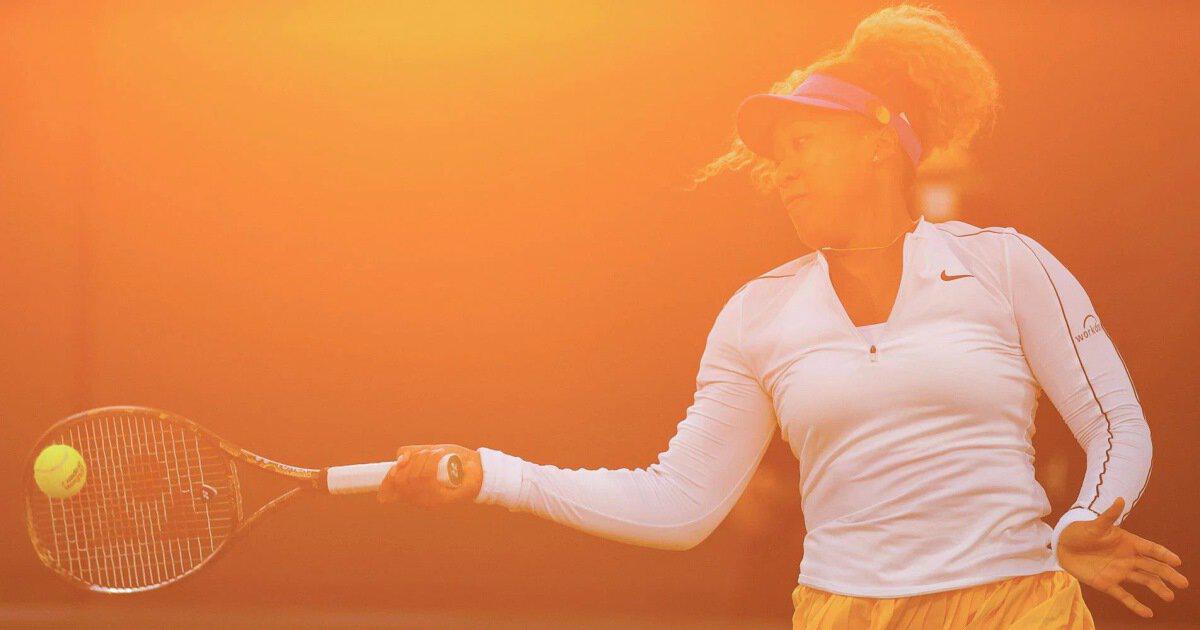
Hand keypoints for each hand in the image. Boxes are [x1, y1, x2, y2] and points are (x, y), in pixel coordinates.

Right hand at [377, 444, 482, 507]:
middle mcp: (418, 499)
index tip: (401, 462)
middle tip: (428, 453)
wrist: (477, 468)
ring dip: (425, 459)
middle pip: (401, 480)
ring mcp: (429, 501)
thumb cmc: (452, 460)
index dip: (388, 477)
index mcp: (411, 491)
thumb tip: (398, 460)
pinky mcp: (441, 500)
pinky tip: (442, 455)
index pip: (389, 490)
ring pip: (415, 477)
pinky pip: (429, 478)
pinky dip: (433, 460)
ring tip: (438, 453)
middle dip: (412, 462)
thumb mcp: (427, 453)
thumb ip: (409, 454)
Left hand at [1056, 497, 1188, 617]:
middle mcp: (1128, 559)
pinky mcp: (1107, 584)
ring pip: (1144, 581)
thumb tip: (1119, 500)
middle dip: (1168, 574)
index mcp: (1128, 543)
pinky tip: (1147, 613)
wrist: (1063, 546)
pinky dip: (1135, 605)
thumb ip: (1108, 516)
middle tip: (1183, 583)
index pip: (1150, 549)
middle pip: (1153, 567)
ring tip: (1170, 597)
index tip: (1177, 561)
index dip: (1163, 554)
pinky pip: (1124, 596)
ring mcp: (1119, 572)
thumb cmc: (1081, 532)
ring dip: (1157, 588)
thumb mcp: (1095, 525)